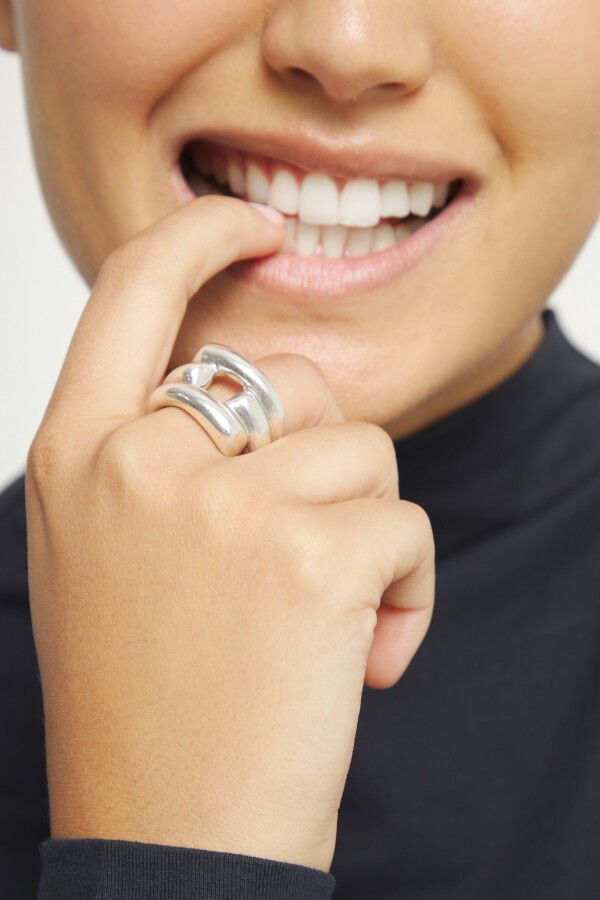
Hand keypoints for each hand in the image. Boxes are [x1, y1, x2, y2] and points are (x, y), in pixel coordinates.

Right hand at [26, 196, 434, 872]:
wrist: (169, 838)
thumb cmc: (148, 695)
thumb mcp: (115, 551)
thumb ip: (170, 453)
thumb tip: (275, 384)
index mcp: (79, 454)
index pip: (132, 287)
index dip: (197, 234)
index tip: (250, 221)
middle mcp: (137, 461)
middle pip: (294, 379)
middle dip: (325, 453)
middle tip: (296, 548)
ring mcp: (220, 505)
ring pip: (363, 452)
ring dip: (366, 532)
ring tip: (323, 621)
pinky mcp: (310, 555)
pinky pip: (404, 523)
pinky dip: (407, 590)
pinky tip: (360, 658)